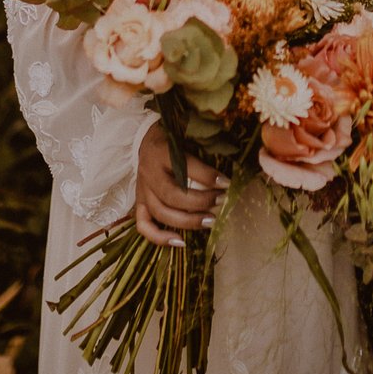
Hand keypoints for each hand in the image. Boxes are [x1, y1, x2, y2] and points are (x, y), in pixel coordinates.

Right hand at [131, 124, 225, 245]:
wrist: (144, 138)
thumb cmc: (172, 137)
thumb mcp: (186, 132)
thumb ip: (203, 142)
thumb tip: (233, 153)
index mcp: (161, 151)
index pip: (185, 167)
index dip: (207, 177)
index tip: (226, 183)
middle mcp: (149, 172)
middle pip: (173, 195)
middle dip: (201, 202)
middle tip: (221, 201)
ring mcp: (142, 190)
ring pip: (161, 213)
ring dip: (188, 221)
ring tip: (211, 221)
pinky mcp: (139, 203)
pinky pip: (144, 226)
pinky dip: (160, 237)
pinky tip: (181, 241)